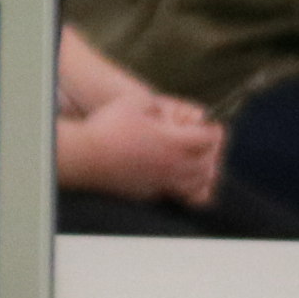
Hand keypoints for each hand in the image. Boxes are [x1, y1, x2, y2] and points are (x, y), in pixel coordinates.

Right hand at [59, 86, 224, 206]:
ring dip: (205, 171)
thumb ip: (158, 105)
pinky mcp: (152, 192)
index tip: (209, 124)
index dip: (214, 128)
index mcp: (173, 141)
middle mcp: (173, 165)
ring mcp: (163, 182)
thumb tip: (168, 112)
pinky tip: (183, 178)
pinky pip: (182, 195)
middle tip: (207, 141)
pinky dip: (190, 188)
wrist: (84, 157)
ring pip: (199, 183)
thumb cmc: (107, 127)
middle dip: (213, 150)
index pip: (210, 138)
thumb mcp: (134, 102)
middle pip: (210, 162)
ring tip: (200, 161)